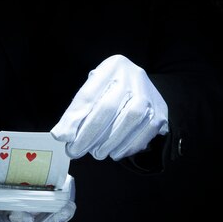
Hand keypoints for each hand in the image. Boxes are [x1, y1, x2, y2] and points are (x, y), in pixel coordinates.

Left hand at [52, 54, 168, 160]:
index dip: (74, 119)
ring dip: (110, 142)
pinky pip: (146, 131)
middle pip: (109, 107)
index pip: (89, 95)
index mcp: (111, 67)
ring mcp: (150, 93)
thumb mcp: (90, 92)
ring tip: (96, 153)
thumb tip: (61, 135)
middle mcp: (133, 76)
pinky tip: (115, 153)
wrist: (140, 85)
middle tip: (77, 151)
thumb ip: (75, 112)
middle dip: (90, 134)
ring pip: (130, 119)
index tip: (64, 139)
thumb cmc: (109, 90)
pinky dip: (128, 145)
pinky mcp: (161, 110)